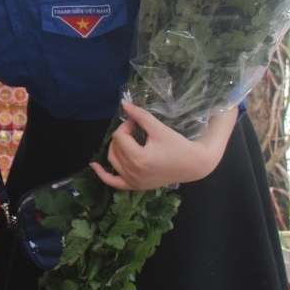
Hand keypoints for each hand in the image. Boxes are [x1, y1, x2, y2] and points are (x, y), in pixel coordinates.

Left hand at [90, 102, 238, 190]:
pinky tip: (94, 166)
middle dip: (122, 136)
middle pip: (115, 148)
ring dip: (115, 148)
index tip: (136, 122)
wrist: (194, 165)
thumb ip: (140, 116)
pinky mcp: (136, 186)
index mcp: (139, 159)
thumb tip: (124, 104)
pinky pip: (114, 183)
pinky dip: (103, 175)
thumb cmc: (179, 146)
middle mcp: (133, 173)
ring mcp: (134, 181)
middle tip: (135, 129)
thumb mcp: (159, 129)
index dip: (126, 126)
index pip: (119, 137)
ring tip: (126, 139)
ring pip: (113, 161)